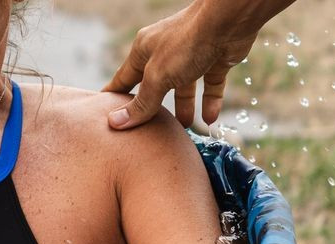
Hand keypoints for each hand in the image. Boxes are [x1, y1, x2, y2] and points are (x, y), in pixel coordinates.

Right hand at [104, 2, 260, 129]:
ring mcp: (191, 56)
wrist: (229, 20)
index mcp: (144, 51)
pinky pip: (209, 85)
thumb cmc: (187, 42)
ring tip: (183, 129)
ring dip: (184, 108)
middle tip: (146, 131)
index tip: (106, 115)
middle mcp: (165, 53)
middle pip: (154, 86)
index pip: (124, 79)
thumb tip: (115, 123)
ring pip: (184, 88)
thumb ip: (141, 103)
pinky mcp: (214, 60)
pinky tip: (209, 119)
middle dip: (152, 108)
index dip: (114, 97)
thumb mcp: (158, 77)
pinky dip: (209, 102)